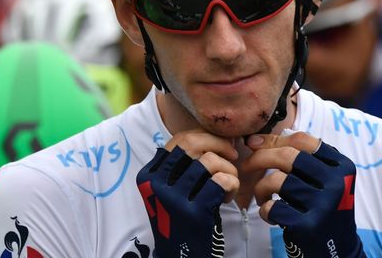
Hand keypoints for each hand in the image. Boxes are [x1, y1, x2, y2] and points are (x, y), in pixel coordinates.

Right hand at [136, 130, 239, 257]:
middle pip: (192, 143)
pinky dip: (232, 184)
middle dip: (218, 143)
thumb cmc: (182, 218)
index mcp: (149, 175)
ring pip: (210, 161)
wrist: (179, 256)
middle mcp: (156, 185)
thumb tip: (220, 136)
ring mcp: (174, 199)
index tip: (220, 145)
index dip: (205, 137)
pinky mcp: (194, 213)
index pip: (179, 140)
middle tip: (232, 153)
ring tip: (229, 182)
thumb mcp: (171, 189)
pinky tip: (228, 197)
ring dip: (228, 168)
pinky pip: (222, 180)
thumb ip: (185, 164)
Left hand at [244, 132, 365, 257]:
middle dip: (260, 158)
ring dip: (260, 188)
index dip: (274, 139)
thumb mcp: (325, 180)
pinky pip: (273, 207)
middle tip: (246, 166)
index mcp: (342, 166)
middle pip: (288, 156)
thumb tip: (257, 141)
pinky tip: (271, 214)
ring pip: (277, 181)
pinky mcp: (308, 226)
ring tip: (262, 197)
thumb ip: (303, 159)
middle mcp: (336, 183)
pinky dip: (265, 209)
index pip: (304, 141)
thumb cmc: (323, 209)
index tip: (254, 143)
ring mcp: (323, 205)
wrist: (338, 249)